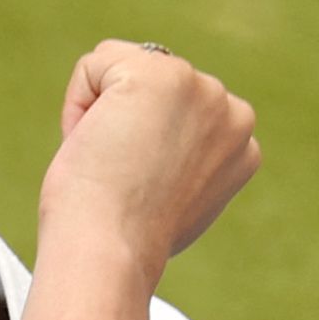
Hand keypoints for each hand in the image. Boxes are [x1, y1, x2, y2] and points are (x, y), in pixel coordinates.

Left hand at [36, 41, 260, 277]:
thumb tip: (160, 146)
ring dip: (103, 117)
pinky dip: (77, 105)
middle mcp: (233, 110)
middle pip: (153, 88)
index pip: (177, 114)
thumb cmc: (123, 241)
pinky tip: (94, 144)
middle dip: (126, 127)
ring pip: (123, 71)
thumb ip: (180, 161)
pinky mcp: (158, 73)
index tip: (143, 195)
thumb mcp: (172, 201)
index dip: (143, 153)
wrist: (109, 253)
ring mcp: (201, 87)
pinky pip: (94, 66)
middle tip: (124, 181)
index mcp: (241, 144)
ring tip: (111, 164)